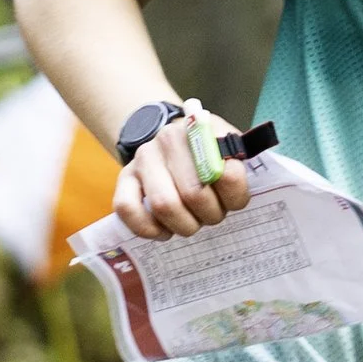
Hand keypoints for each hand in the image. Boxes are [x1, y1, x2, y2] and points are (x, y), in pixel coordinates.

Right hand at [116, 108, 253, 239]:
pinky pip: (127, 209)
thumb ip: (238, 167)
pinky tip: (164, 231)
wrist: (171, 142)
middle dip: (209, 215)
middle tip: (212, 214)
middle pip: (194, 194)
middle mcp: (169, 139)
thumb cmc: (208, 155)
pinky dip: (148, 228)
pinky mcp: (124, 178)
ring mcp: (144, 159)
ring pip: (163, 205)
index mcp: (203, 131)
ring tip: (191, 222)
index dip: (235, 197)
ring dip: (184, 225)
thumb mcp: (230, 151)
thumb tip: (234, 186)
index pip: (227, 174)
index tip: (233, 201)